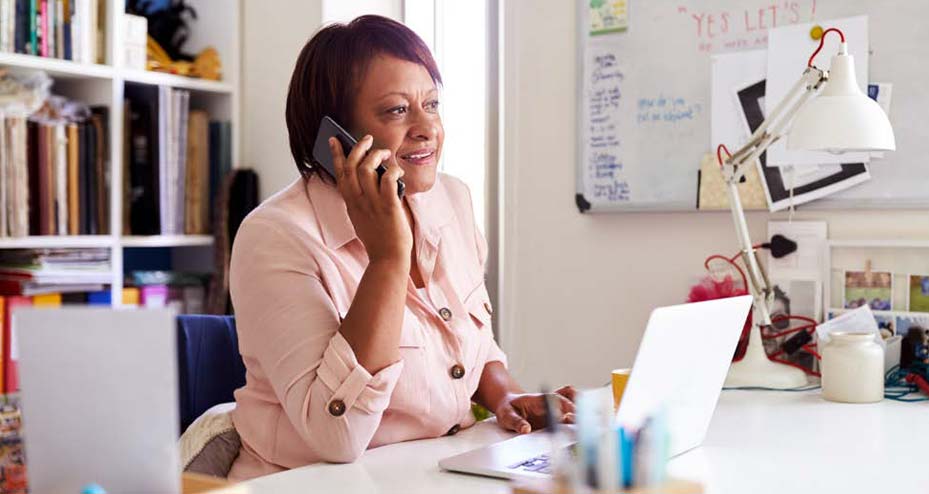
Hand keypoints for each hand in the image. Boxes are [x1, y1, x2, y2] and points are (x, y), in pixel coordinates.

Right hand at [330, 135, 411, 263]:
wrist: (388, 258)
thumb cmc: (378, 238)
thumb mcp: (361, 217)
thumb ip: (361, 199)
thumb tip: (369, 177)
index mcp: (350, 203)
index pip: (339, 173)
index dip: (336, 154)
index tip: (334, 139)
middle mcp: (358, 201)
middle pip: (351, 166)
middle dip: (358, 148)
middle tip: (368, 139)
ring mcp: (372, 203)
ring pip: (366, 168)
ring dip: (376, 155)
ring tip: (385, 154)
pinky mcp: (388, 206)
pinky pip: (388, 179)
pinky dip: (393, 170)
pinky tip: (398, 170)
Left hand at [495, 386, 576, 433]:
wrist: (509, 407)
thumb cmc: (509, 409)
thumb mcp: (507, 415)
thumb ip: (516, 422)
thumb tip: (526, 429)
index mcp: (538, 399)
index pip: (555, 400)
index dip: (564, 406)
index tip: (569, 415)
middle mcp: (550, 404)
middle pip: (570, 405)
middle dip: (577, 413)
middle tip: (579, 425)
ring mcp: (555, 411)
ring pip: (574, 408)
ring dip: (580, 415)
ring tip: (584, 427)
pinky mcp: (557, 420)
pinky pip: (572, 416)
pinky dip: (578, 420)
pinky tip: (581, 428)